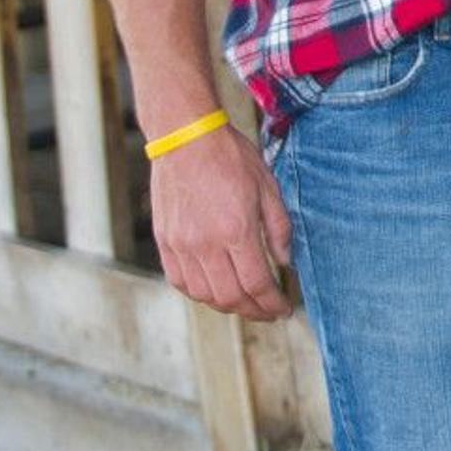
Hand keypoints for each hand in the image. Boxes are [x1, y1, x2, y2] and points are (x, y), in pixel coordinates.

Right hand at [150, 127, 293, 319]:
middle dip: (254, 312)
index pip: (257, 284)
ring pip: (204, 295)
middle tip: (268, 312)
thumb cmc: (230, 157)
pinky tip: (214, 289)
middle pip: (231, 298)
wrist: (185, 138)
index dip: (273, 304)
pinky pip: (180, 281)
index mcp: (236, 231)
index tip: (284, 309)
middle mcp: (206, 244)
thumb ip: (279, 229)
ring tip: (244, 302)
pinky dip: (199, 293)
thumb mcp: (268, 187)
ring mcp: (181, 245)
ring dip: (227, 305)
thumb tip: (286, 263)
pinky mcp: (164, 241)